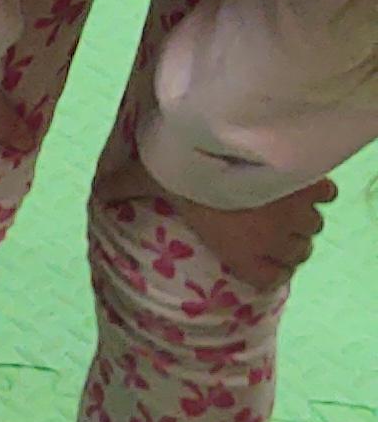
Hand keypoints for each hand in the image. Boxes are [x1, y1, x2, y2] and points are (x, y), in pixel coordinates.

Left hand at [92, 147, 332, 294]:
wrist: (228, 143)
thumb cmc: (185, 170)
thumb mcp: (148, 177)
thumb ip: (123, 188)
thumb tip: (96, 194)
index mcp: (241, 251)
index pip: (273, 279)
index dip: (272, 269)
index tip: (265, 257)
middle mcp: (275, 240)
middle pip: (298, 252)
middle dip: (289, 242)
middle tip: (274, 226)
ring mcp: (297, 214)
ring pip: (313, 228)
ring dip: (303, 218)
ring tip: (289, 206)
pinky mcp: (312, 185)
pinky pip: (326, 196)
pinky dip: (318, 190)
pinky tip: (304, 181)